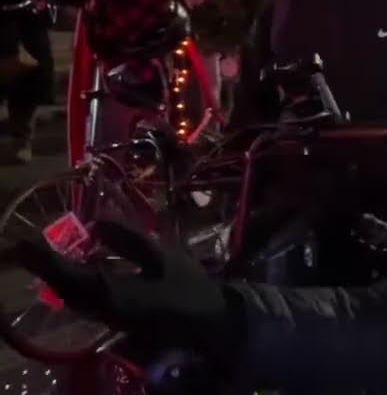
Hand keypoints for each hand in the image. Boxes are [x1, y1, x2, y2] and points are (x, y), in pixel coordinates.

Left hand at [12, 221, 230, 348]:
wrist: (205, 319)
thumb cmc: (188, 286)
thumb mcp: (163, 257)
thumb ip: (130, 240)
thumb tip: (99, 223)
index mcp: (114, 292)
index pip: (69, 275)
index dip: (45, 260)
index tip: (24, 243)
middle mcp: (103, 308)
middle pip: (64, 289)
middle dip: (46, 268)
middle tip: (28, 247)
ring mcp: (107, 316)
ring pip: (71, 297)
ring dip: (56, 277)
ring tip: (44, 256)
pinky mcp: (114, 318)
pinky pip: (83, 301)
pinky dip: (71, 285)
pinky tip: (74, 271)